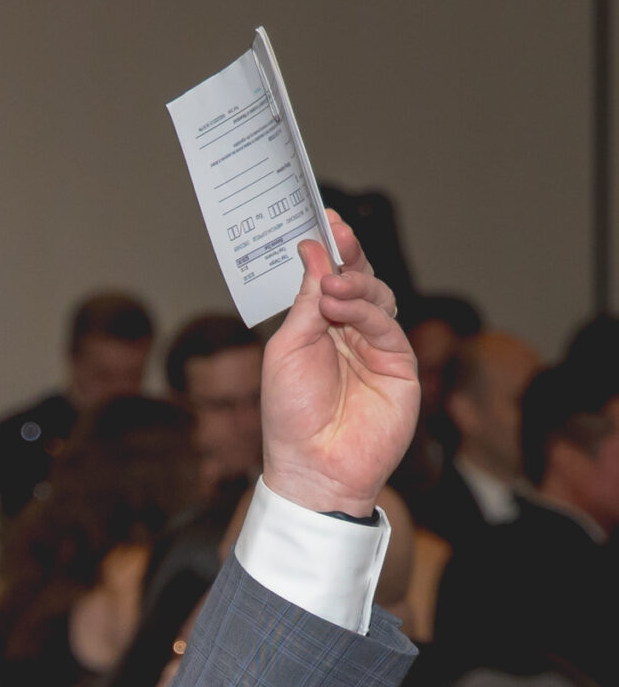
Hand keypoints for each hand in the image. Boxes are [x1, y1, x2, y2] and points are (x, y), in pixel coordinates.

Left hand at [258, 213, 419, 516]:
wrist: (314, 466)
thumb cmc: (291, 416)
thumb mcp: (287, 350)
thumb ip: (305, 302)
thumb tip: (313, 253)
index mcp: (317, 330)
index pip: (328, 280)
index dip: (330, 250)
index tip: (325, 220)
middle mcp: (348, 334)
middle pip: (357, 280)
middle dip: (349, 254)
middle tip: (337, 231)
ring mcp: (377, 347)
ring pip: (375, 296)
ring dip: (353, 282)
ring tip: (330, 284)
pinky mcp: (399, 362)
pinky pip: (385, 324)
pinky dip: (363, 308)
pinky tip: (340, 303)